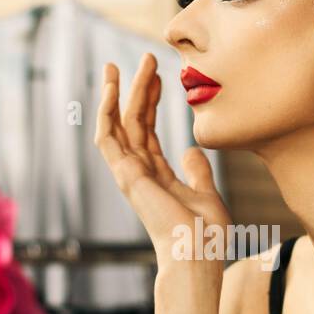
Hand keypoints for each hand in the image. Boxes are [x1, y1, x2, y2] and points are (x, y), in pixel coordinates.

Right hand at [94, 53, 231, 268]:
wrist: (196, 255)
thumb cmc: (205, 236)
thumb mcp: (207, 194)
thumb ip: (198, 171)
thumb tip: (191, 148)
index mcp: (157, 176)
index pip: (148, 130)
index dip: (152, 101)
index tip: (160, 75)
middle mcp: (139, 173)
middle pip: (133, 122)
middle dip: (137, 89)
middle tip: (145, 59)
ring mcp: (130, 174)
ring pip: (118, 125)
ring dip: (117, 93)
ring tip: (118, 65)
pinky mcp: (125, 175)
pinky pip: (108, 138)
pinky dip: (106, 112)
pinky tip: (111, 88)